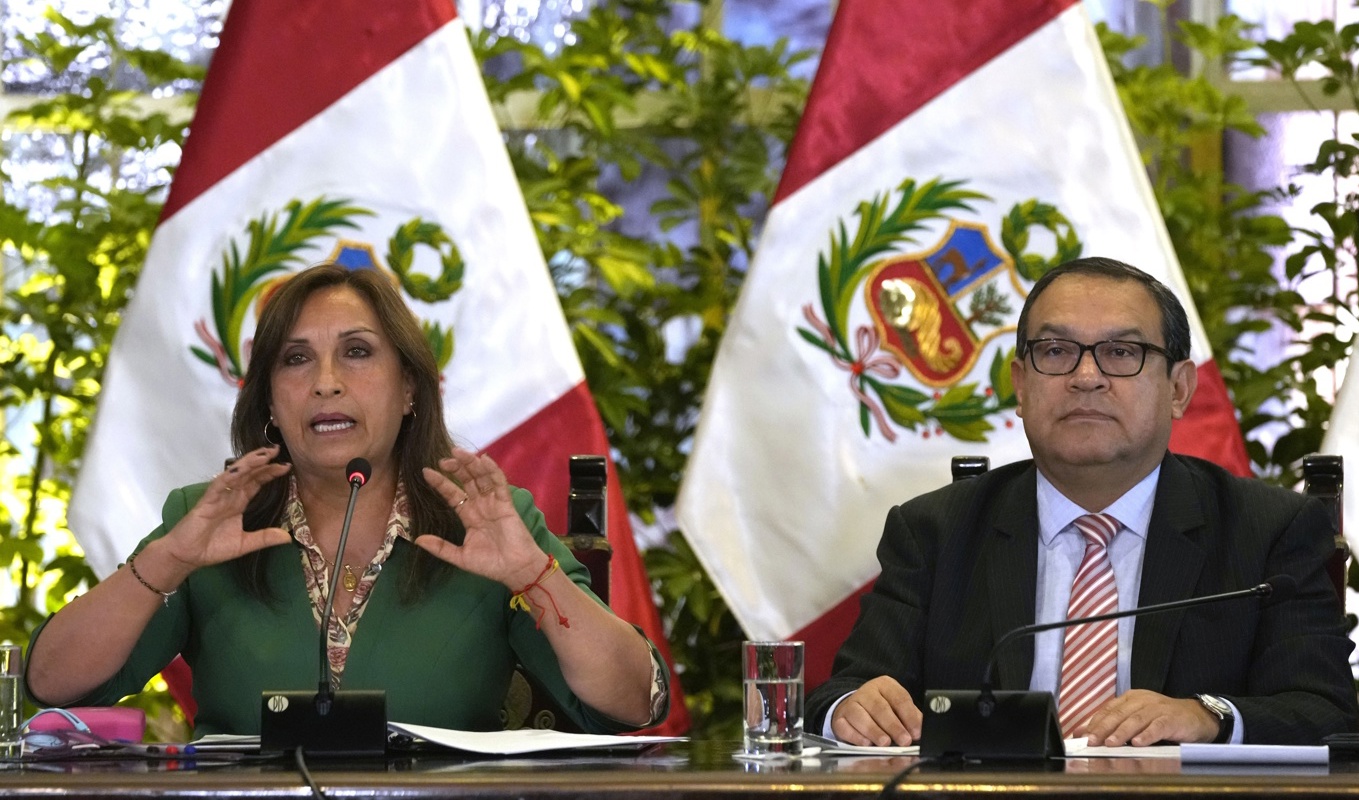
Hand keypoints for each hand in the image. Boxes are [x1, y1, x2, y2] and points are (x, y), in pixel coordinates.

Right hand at [161, 446, 292, 569]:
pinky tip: (240, 468)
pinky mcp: (207, 501)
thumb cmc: (213, 548)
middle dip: (263, 461)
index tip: (286, 467)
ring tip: (264, 454)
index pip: (257, 482)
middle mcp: (230, 495)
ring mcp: (218, 496)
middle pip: (249, 473)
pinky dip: (229, 476)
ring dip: (249, 463)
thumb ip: (265, 538)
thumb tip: (288, 537)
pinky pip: (219, 485)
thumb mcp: (245, 544)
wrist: (187, 556)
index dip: (270, 473)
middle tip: (278, 450)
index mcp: (239, 502)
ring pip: (235, 474)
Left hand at [414, 448, 543, 587]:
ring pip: (481, 477)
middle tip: (444, 459)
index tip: (426, 471)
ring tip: (459, 453)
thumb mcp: (460, 557)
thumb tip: (417, 539)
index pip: (453, 494)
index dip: (441, 483)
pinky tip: (483, 460)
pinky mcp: (506, 503)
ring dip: (471, 464)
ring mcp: (493, 503)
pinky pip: (499, 484)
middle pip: (467, 480)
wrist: (514, 570)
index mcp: (469, 516)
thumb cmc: (490, 564)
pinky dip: (492, 470)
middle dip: (456, 468)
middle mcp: (480, 505)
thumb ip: (440, 547)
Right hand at [830, 676, 921, 745]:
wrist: (854, 707)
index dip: (909, 716)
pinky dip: (856, 736)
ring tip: (885, 743)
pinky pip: (845, 727)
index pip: (899, 698)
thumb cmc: (882, 709)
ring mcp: (851, 704)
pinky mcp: (839, 718)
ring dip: (874, 731)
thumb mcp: (898, 707)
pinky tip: (866, 743)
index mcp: (884, 685)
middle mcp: (866, 692)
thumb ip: (910, 717)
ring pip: (861, 715)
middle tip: (904, 741)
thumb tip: (922, 730)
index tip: (917, 732)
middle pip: (880, 707)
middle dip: (893, 726)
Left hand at [1084, 689, 1219, 745]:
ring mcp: (1157, 709)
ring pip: (1135, 720)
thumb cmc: (1163, 718)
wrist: (1196, 716)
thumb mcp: (1138, 717)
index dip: (1093, 722)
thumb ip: (1116, 724)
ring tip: (1110, 743)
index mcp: (1130, 699)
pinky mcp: (1171, 719)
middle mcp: (1142, 701)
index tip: (1081, 735)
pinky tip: (1138, 743)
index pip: (1108, 710)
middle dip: (1102, 728)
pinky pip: (1157, 727)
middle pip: (1118, 714)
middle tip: (1092, 740)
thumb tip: (1089, 734)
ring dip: (1121, 732)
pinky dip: (1147, 735)